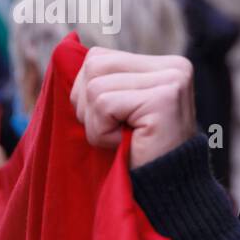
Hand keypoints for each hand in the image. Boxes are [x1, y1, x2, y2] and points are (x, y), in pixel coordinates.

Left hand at [70, 47, 195, 167]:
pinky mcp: (163, 99)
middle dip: (88, 106)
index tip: (113, 120)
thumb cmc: (134, 154)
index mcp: (163, 65)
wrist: (164, 194)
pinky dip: (103, 132)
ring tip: (122, 138)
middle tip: (115, 132)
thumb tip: (65, 45)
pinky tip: (127, 143)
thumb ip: (101, 78)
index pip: (98, 57)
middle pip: (94, 65)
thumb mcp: (117, 109)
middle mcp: (173, 66)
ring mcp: (172, 80)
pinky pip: (103, 104)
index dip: (88, 93)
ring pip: (95, 85)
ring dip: (96, 122)